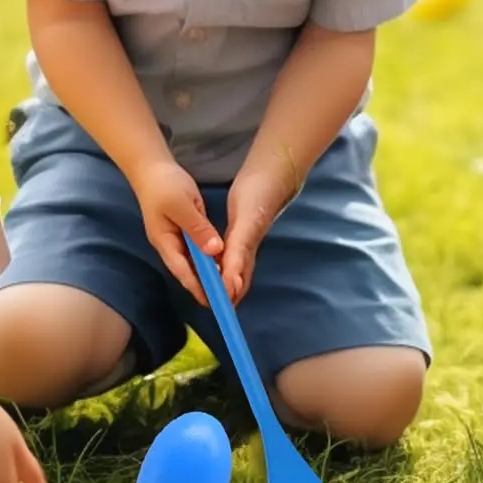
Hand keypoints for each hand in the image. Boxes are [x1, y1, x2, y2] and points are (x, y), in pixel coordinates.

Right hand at [132, 156, 220, 303]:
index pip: (184, 271)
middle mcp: (169, 244)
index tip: (215, 302)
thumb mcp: (182, 205)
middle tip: (225, 300)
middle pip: (188, 270)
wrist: (151, 166)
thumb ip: (198, 229)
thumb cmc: (164, 185)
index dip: (199, 287)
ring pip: (193, 261)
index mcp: (165, 242)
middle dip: (205, 285)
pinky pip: (195, 248)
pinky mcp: (182, 229)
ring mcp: (174, 237)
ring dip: (208, 273)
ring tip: (226, 287)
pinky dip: (207, 257)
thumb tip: (213, 251)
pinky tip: (220, 262)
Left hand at [220, 162, 291, 302]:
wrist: (273, 172)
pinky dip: (222, 264)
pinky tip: (216, 264)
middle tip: (209, 307)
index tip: (215, 310)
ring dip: (222, 282)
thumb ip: (238, 253)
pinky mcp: (243, 230)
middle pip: (236, 281)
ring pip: (233, 269)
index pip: (235, 285)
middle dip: (224, 296)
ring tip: (210, 293)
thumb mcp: (246, 224)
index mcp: (245, 251)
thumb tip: (231, 286)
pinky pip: (232, 254)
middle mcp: (247, 249)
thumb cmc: (259, 196)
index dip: (226, 299)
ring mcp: (246, 239)